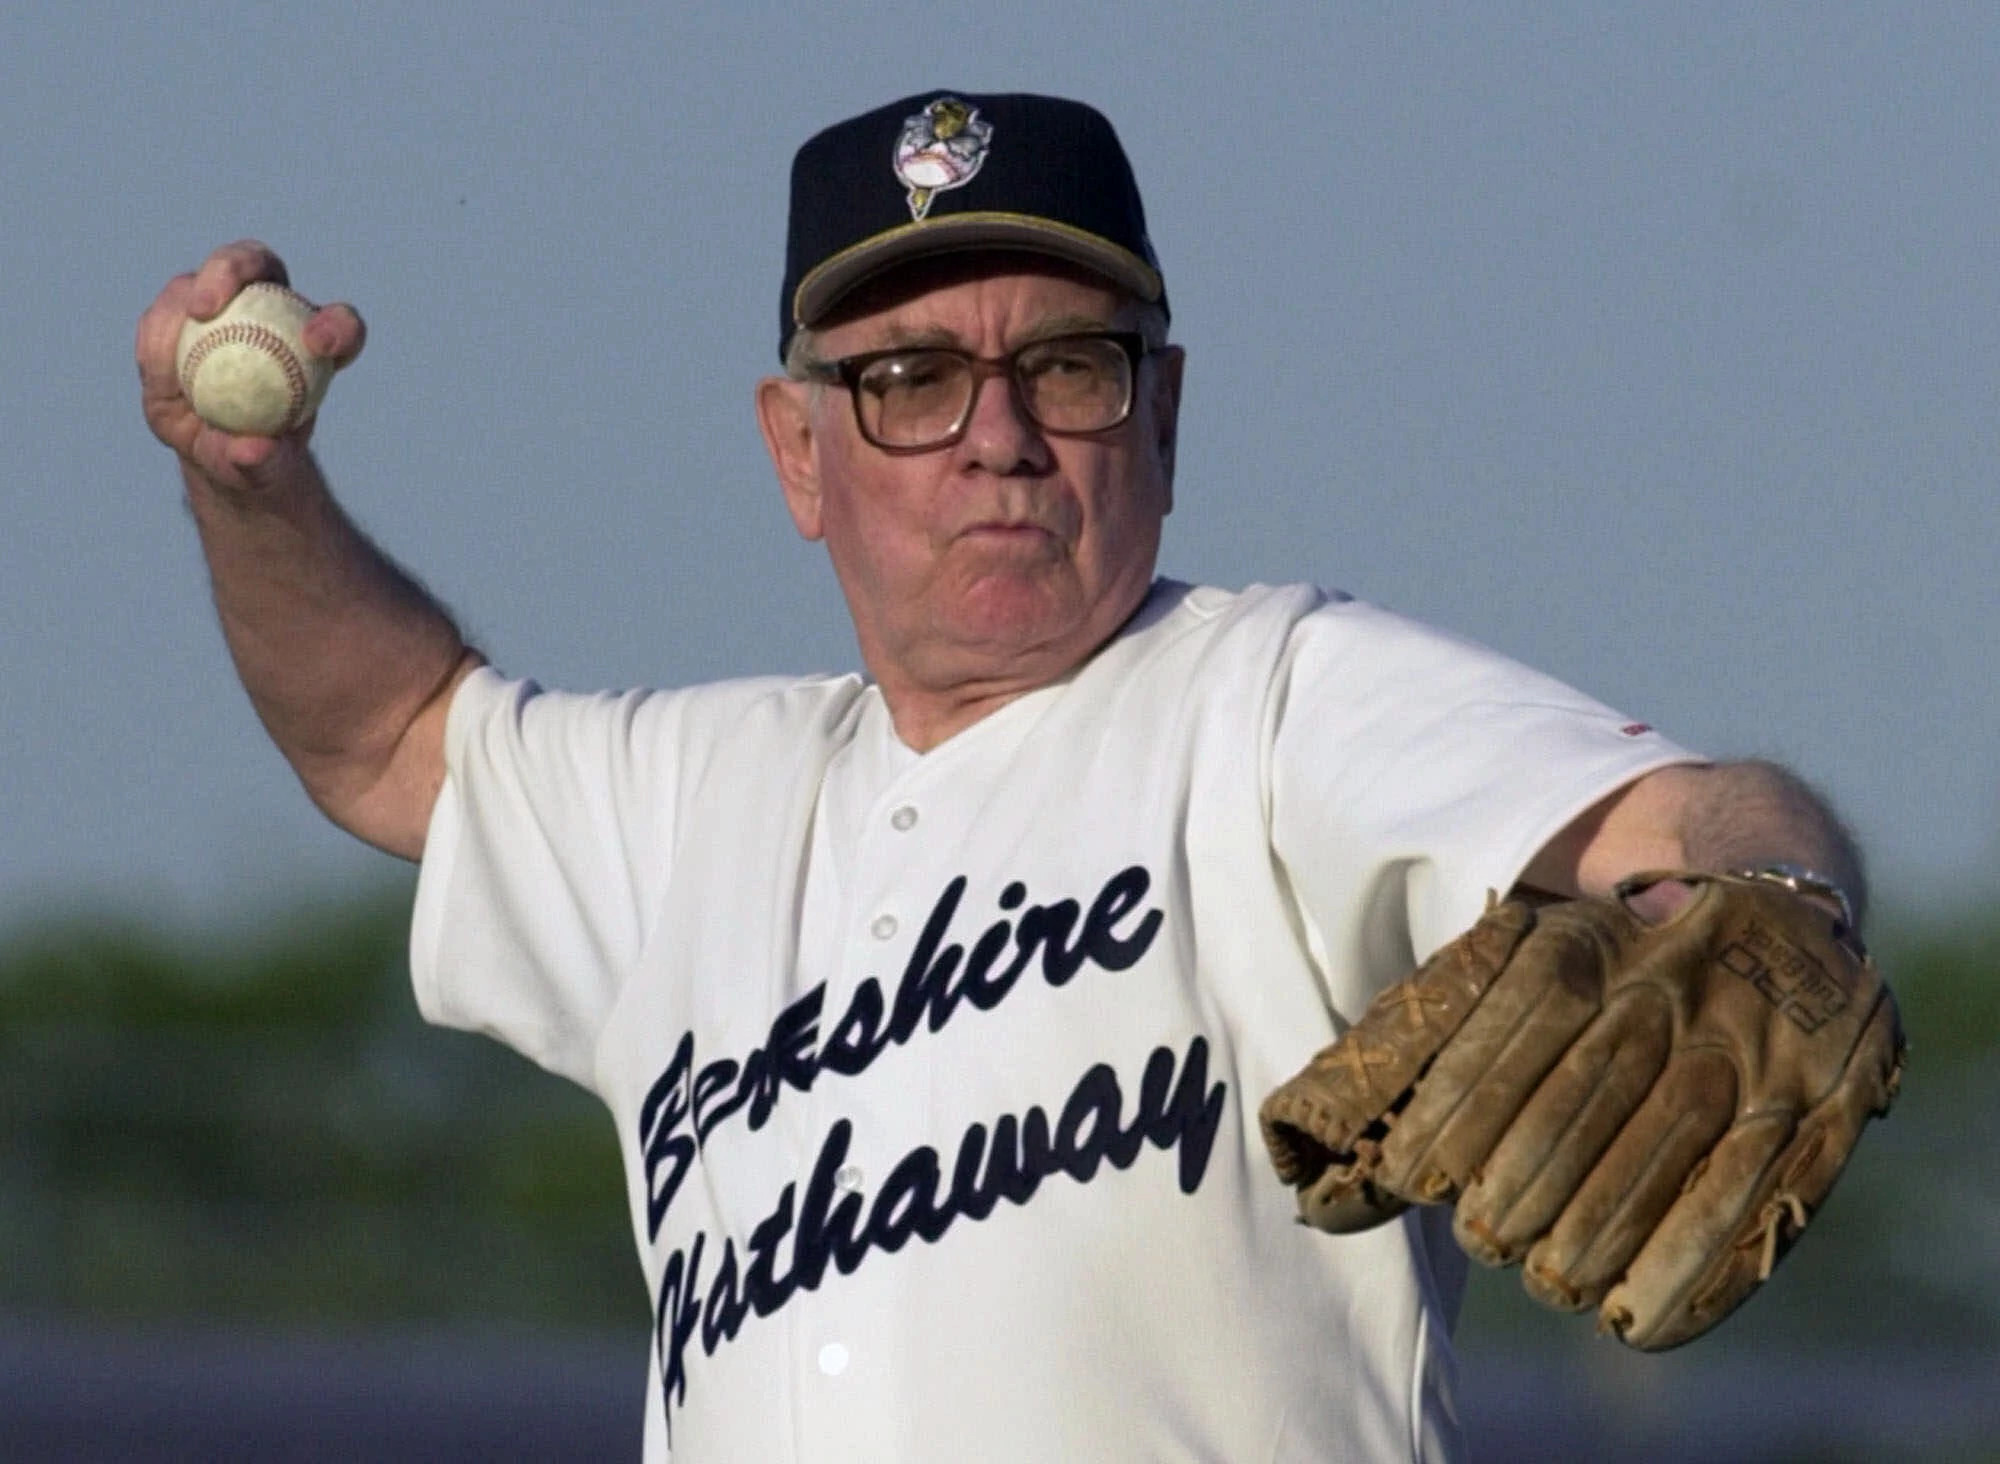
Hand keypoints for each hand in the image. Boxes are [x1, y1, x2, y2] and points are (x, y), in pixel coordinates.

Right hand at [136, 240, 365, 490]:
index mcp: (314, 343)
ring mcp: (219, 306)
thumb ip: (263, 462)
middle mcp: (268, 308)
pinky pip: (160, 319)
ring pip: (197, 282)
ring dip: (177, 302)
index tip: (318, 344)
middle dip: (230, 268)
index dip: (336, 324)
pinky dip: (154, 338)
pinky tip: (155, 371)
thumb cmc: (260, 462)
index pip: (339, 323)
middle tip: (205, 306)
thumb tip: (253, 448)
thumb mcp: (265, 472)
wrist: (223, 456)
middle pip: (256, 263)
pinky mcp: (177, 320)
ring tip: (169, 353)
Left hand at [1261, 872, 1901, 1349]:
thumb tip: (1326, 1166)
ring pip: (1664, 1155)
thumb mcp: (1530, 962)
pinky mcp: (1818, 1108)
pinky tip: (1636, 1317)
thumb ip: (1439, 1039)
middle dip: (1521, 1183)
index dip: (1457, 1111)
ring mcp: (1753, 1046)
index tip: (1412, 1179)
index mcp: (1587, 944)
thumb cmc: (1608, 968)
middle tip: (1484, 1237)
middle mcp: (1671, 986)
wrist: (1778, 916)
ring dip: (1594, 1234)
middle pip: (1586, 1099)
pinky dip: (1690, 1275)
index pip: (1514, 1026)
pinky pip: (1750, 1202)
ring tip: (1548, 1274)